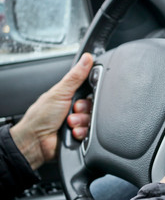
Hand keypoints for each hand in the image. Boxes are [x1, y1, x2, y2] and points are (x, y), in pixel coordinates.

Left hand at [10, 53, 92, 169]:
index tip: (82, 96)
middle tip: (73, 110)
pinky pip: (90, 132)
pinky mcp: (80, 135)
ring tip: (69, 123)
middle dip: (83, 110)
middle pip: (93, 106)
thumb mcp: (60, 92)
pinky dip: (82, 132)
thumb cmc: (40, 117)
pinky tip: (72, 132)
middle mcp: (75, 109)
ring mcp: (78, 122)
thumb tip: (86, 59)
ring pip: (92, 120)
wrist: (35, 141)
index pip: (90, 91)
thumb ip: (75, 76)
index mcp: (70, 96)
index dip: (89, 94)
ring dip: (81, 122)